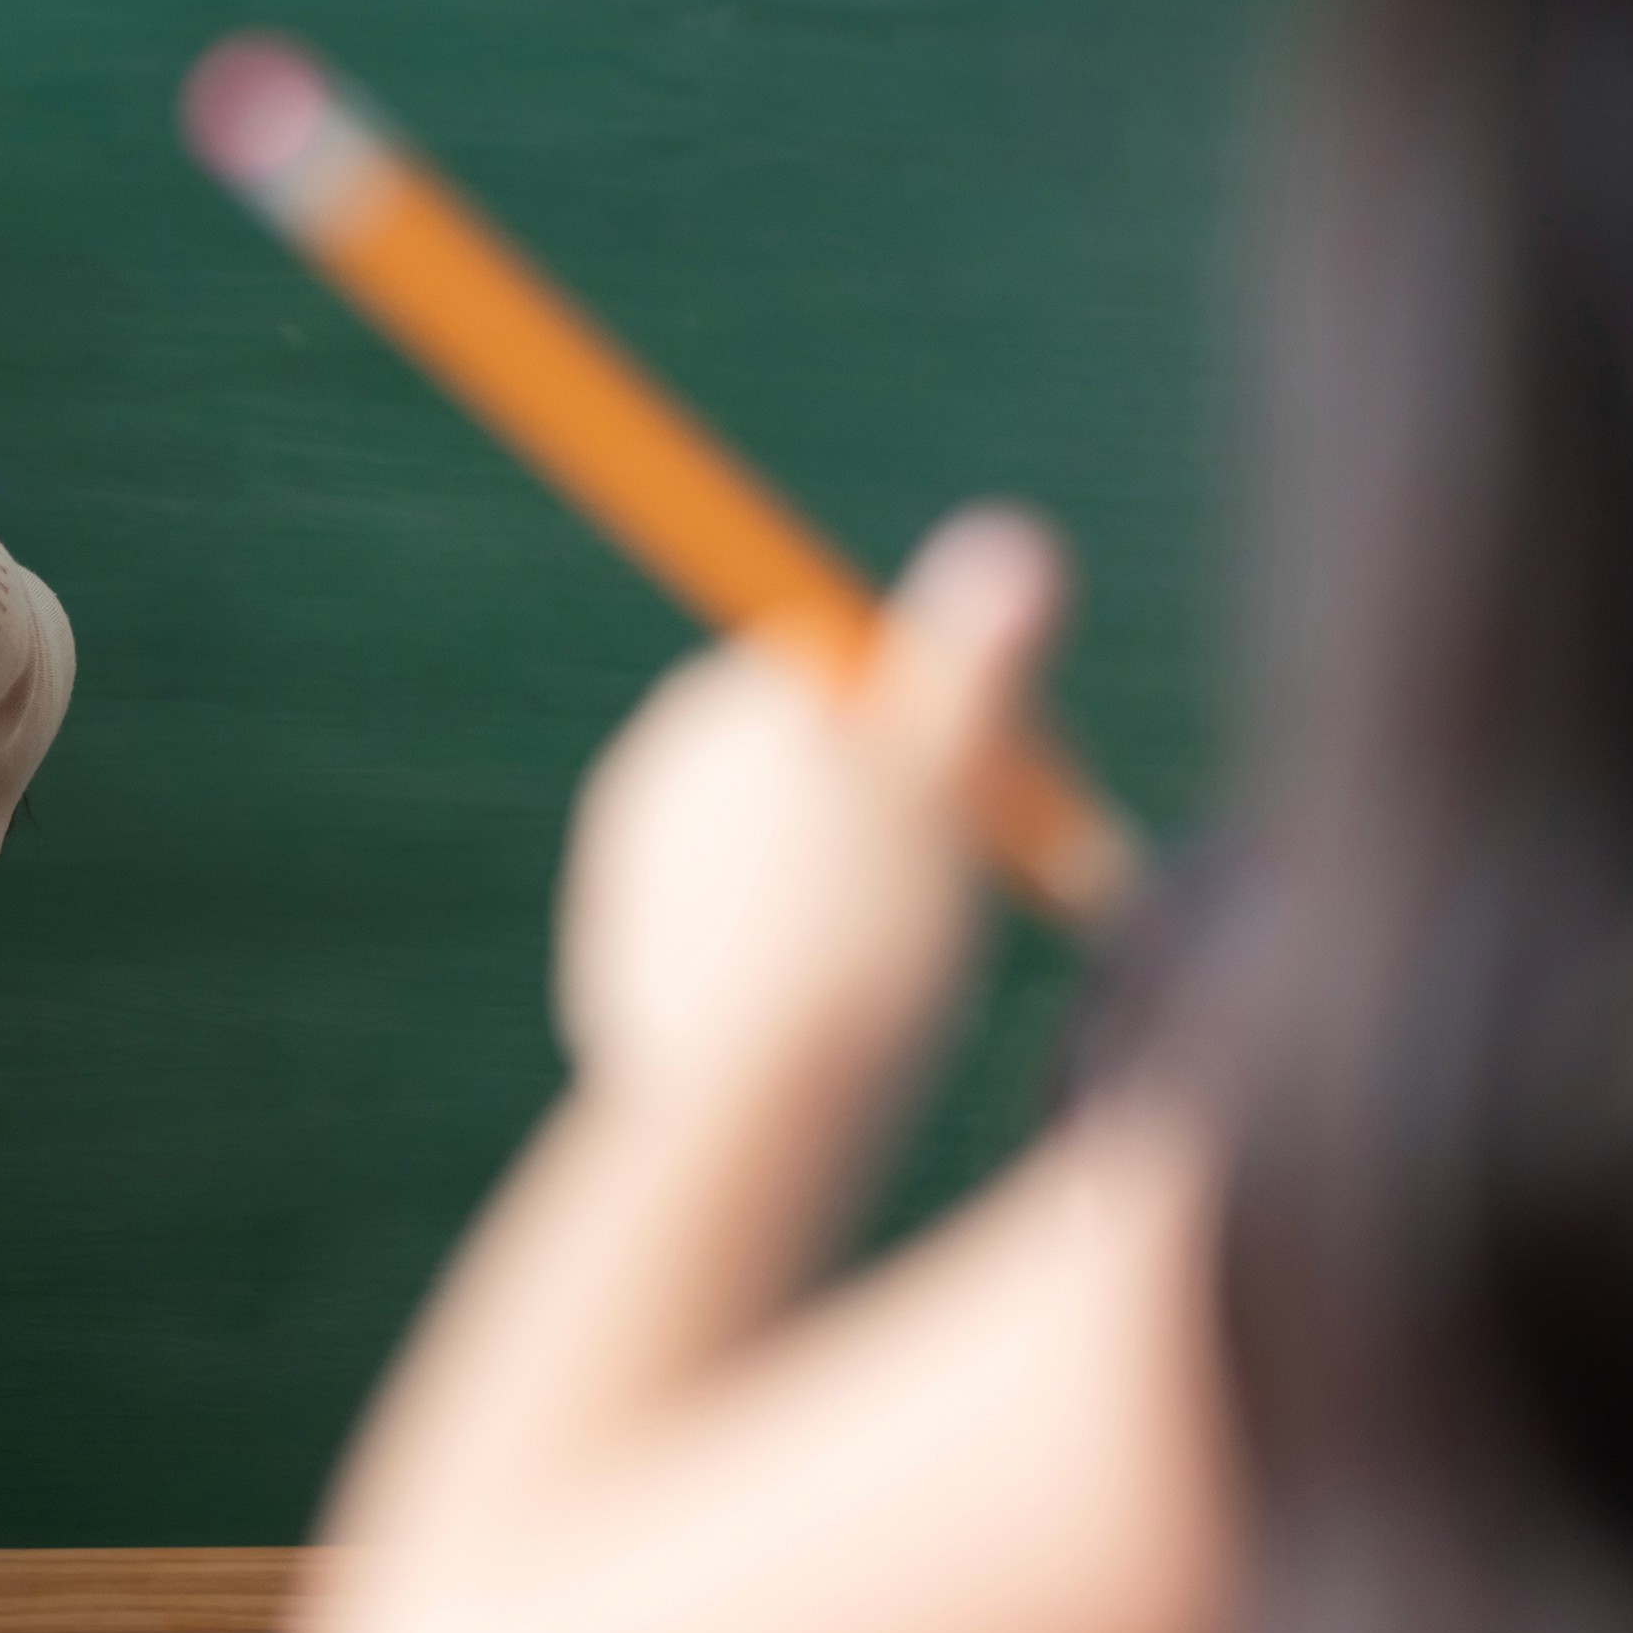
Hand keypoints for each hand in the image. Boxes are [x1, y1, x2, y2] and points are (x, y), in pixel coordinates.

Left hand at [554, 507, 1065, 1109]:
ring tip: (883, 974)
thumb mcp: (941, 783)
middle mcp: (664, 754)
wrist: (743, 1092)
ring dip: (837, 898)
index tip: (988, 812)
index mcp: (739, 692)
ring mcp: (630, 850)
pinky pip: (732, 935)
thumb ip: (971, 665)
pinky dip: (782, 963)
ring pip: (779, 858)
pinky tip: (818, 1021)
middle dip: (885, 821)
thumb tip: (1015, 539)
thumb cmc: (861, 932)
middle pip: (814, 768)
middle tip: (946, 906)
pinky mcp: (616, 941)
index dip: (942, 745)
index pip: (861, 684)